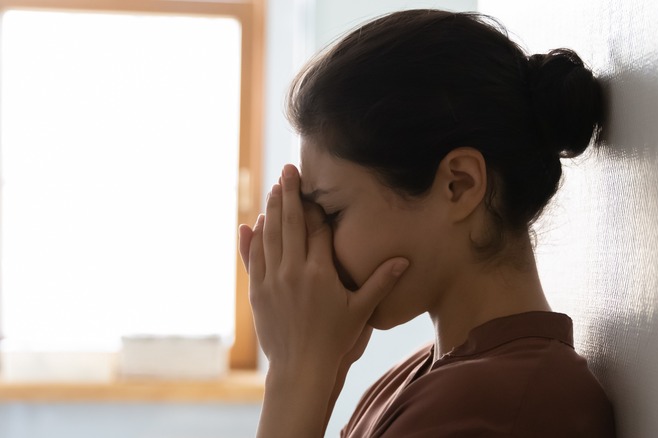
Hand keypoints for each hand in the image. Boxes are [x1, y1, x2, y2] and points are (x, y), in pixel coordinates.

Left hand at [238, 164, 408, 369]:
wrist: (300, 368)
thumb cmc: (334, 339)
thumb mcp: (361, 310)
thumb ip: (380, 282)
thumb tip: (404, 261)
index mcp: (320, 272)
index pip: (318, 229)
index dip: (318, 208)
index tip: (316, 188)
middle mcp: (293, 271)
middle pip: (291, 223)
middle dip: (289, 194)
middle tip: (288, 171)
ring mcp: (272, 280)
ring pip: (270, 235)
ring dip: (272, 209)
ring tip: (274, 188)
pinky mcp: (257, 292)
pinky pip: (254, 257)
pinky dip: (254, 238)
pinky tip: (254, 222)